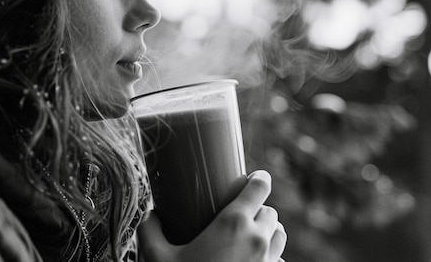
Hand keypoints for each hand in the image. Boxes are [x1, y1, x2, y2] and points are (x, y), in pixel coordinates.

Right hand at [138, 170, 285, 261]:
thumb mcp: (157, 257)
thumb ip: (150, 231)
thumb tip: (150, 215)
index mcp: (234, 223)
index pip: (260, 188)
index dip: (259, 179)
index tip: (254, 177)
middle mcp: (258, 240)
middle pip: (270, 212)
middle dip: (258, 209)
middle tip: (241, 212)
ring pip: (280, 235)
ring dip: (268, 230)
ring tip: (251, 234)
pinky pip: (280, 261)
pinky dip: (271, 257)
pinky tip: (253, 261)